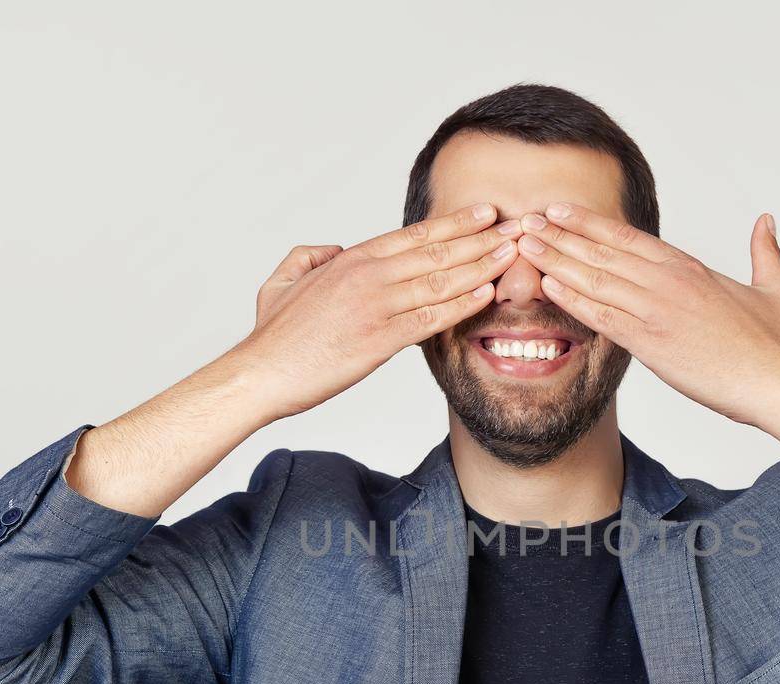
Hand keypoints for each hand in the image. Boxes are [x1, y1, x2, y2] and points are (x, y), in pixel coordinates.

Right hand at [241, 203, 520, 419]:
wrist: (261, 373)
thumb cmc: (272, 335)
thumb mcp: (282, 280)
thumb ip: (310, 256)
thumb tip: (332, 249)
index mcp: (351, 260)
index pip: (414, 235)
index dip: (455, 223)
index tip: (485, 213)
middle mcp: (368, 276)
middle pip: (436, 251)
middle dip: (482, 237)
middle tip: (517, 226)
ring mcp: (376, 306)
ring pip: (440, 280)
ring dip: (481, 266)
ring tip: (513, 254)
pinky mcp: (380, 340)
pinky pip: (430, 318)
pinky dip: (461, 305)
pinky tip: (487, 293)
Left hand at [515, 202, 779, 428]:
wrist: (773, 380)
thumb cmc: (771, 343)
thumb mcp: (772, 288)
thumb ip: (765, 252)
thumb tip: (766, 221)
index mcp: (688, 267)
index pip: (627, 236)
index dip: (589, 222)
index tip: (560, 211)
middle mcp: (667, 281)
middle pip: (602, 251)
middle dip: (559, 234)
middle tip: (525, 221)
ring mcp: (655, 309)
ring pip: (595, 277)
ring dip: (555, 259)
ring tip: (524, 245)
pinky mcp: (649, 342)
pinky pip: (601, 316)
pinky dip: (572, 299)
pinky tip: (547, 286)